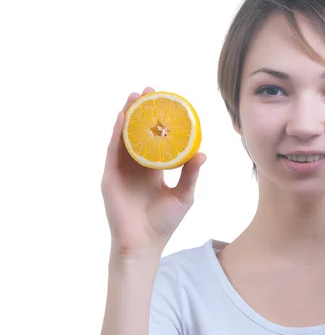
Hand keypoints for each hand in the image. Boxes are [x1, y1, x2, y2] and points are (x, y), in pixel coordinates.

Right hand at [100, 88, 206, 255]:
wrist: (144, 243)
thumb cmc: (165, 223)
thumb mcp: (184, 195)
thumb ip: (190, 174)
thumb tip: (203, 153)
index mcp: (153, 170)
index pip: (156, 140)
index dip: (160, 122)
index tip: (168, 103)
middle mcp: (136, 166)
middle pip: (139, 132)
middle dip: (143, 111)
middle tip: (151, 90)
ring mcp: (121, 170)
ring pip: (124, 136)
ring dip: (128, 115)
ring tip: (135, 96)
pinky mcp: (110, 176)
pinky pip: (112, 150)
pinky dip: (117, 132)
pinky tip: (123, 116)